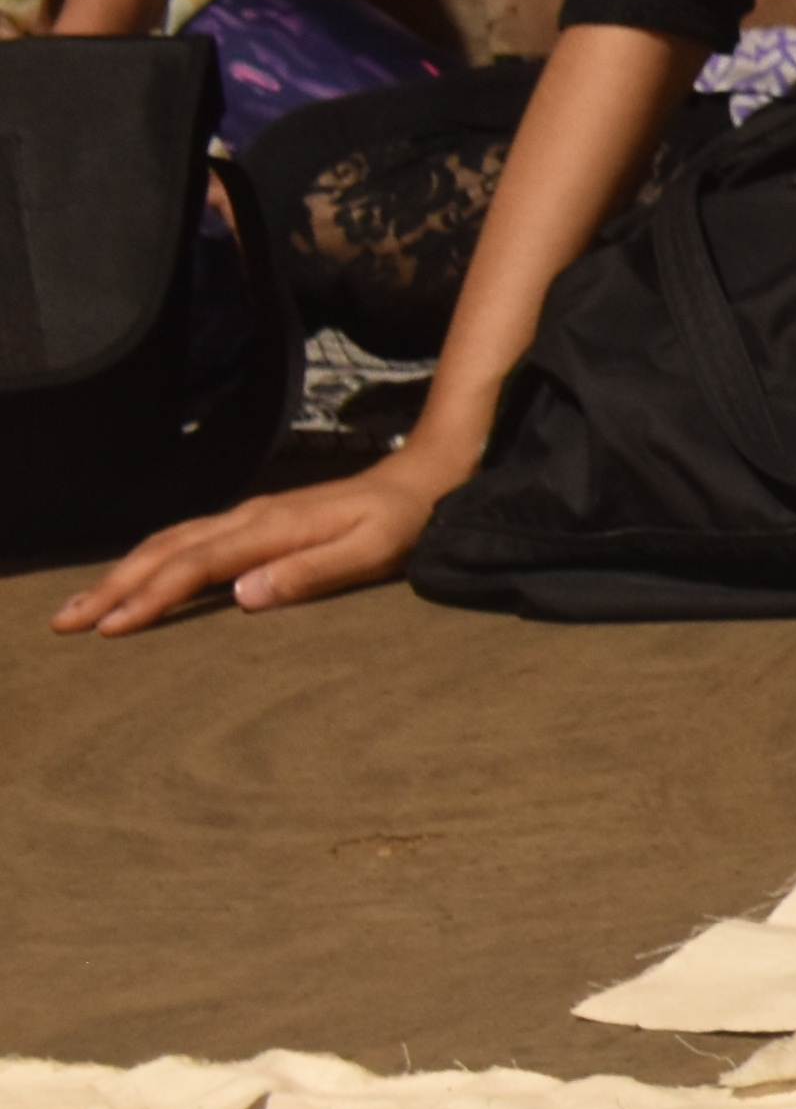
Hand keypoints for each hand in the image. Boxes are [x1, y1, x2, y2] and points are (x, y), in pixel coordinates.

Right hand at [51, 455, 447, 633]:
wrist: (418, 481)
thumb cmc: (400, 524)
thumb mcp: (370, 553)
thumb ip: (310, 575)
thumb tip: (242, 597)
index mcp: (270, 530)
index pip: (195, 568)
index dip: (150, 598)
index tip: (111, 627)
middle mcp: (248, 519)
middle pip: (165, 553)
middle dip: (112, 587)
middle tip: (64, 622)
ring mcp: (247, 517)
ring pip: (168, 543)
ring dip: (121, 573)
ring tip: (81, 607)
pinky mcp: (253, 522)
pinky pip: (187, 539)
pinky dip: (149, 559)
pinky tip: (131, 576)